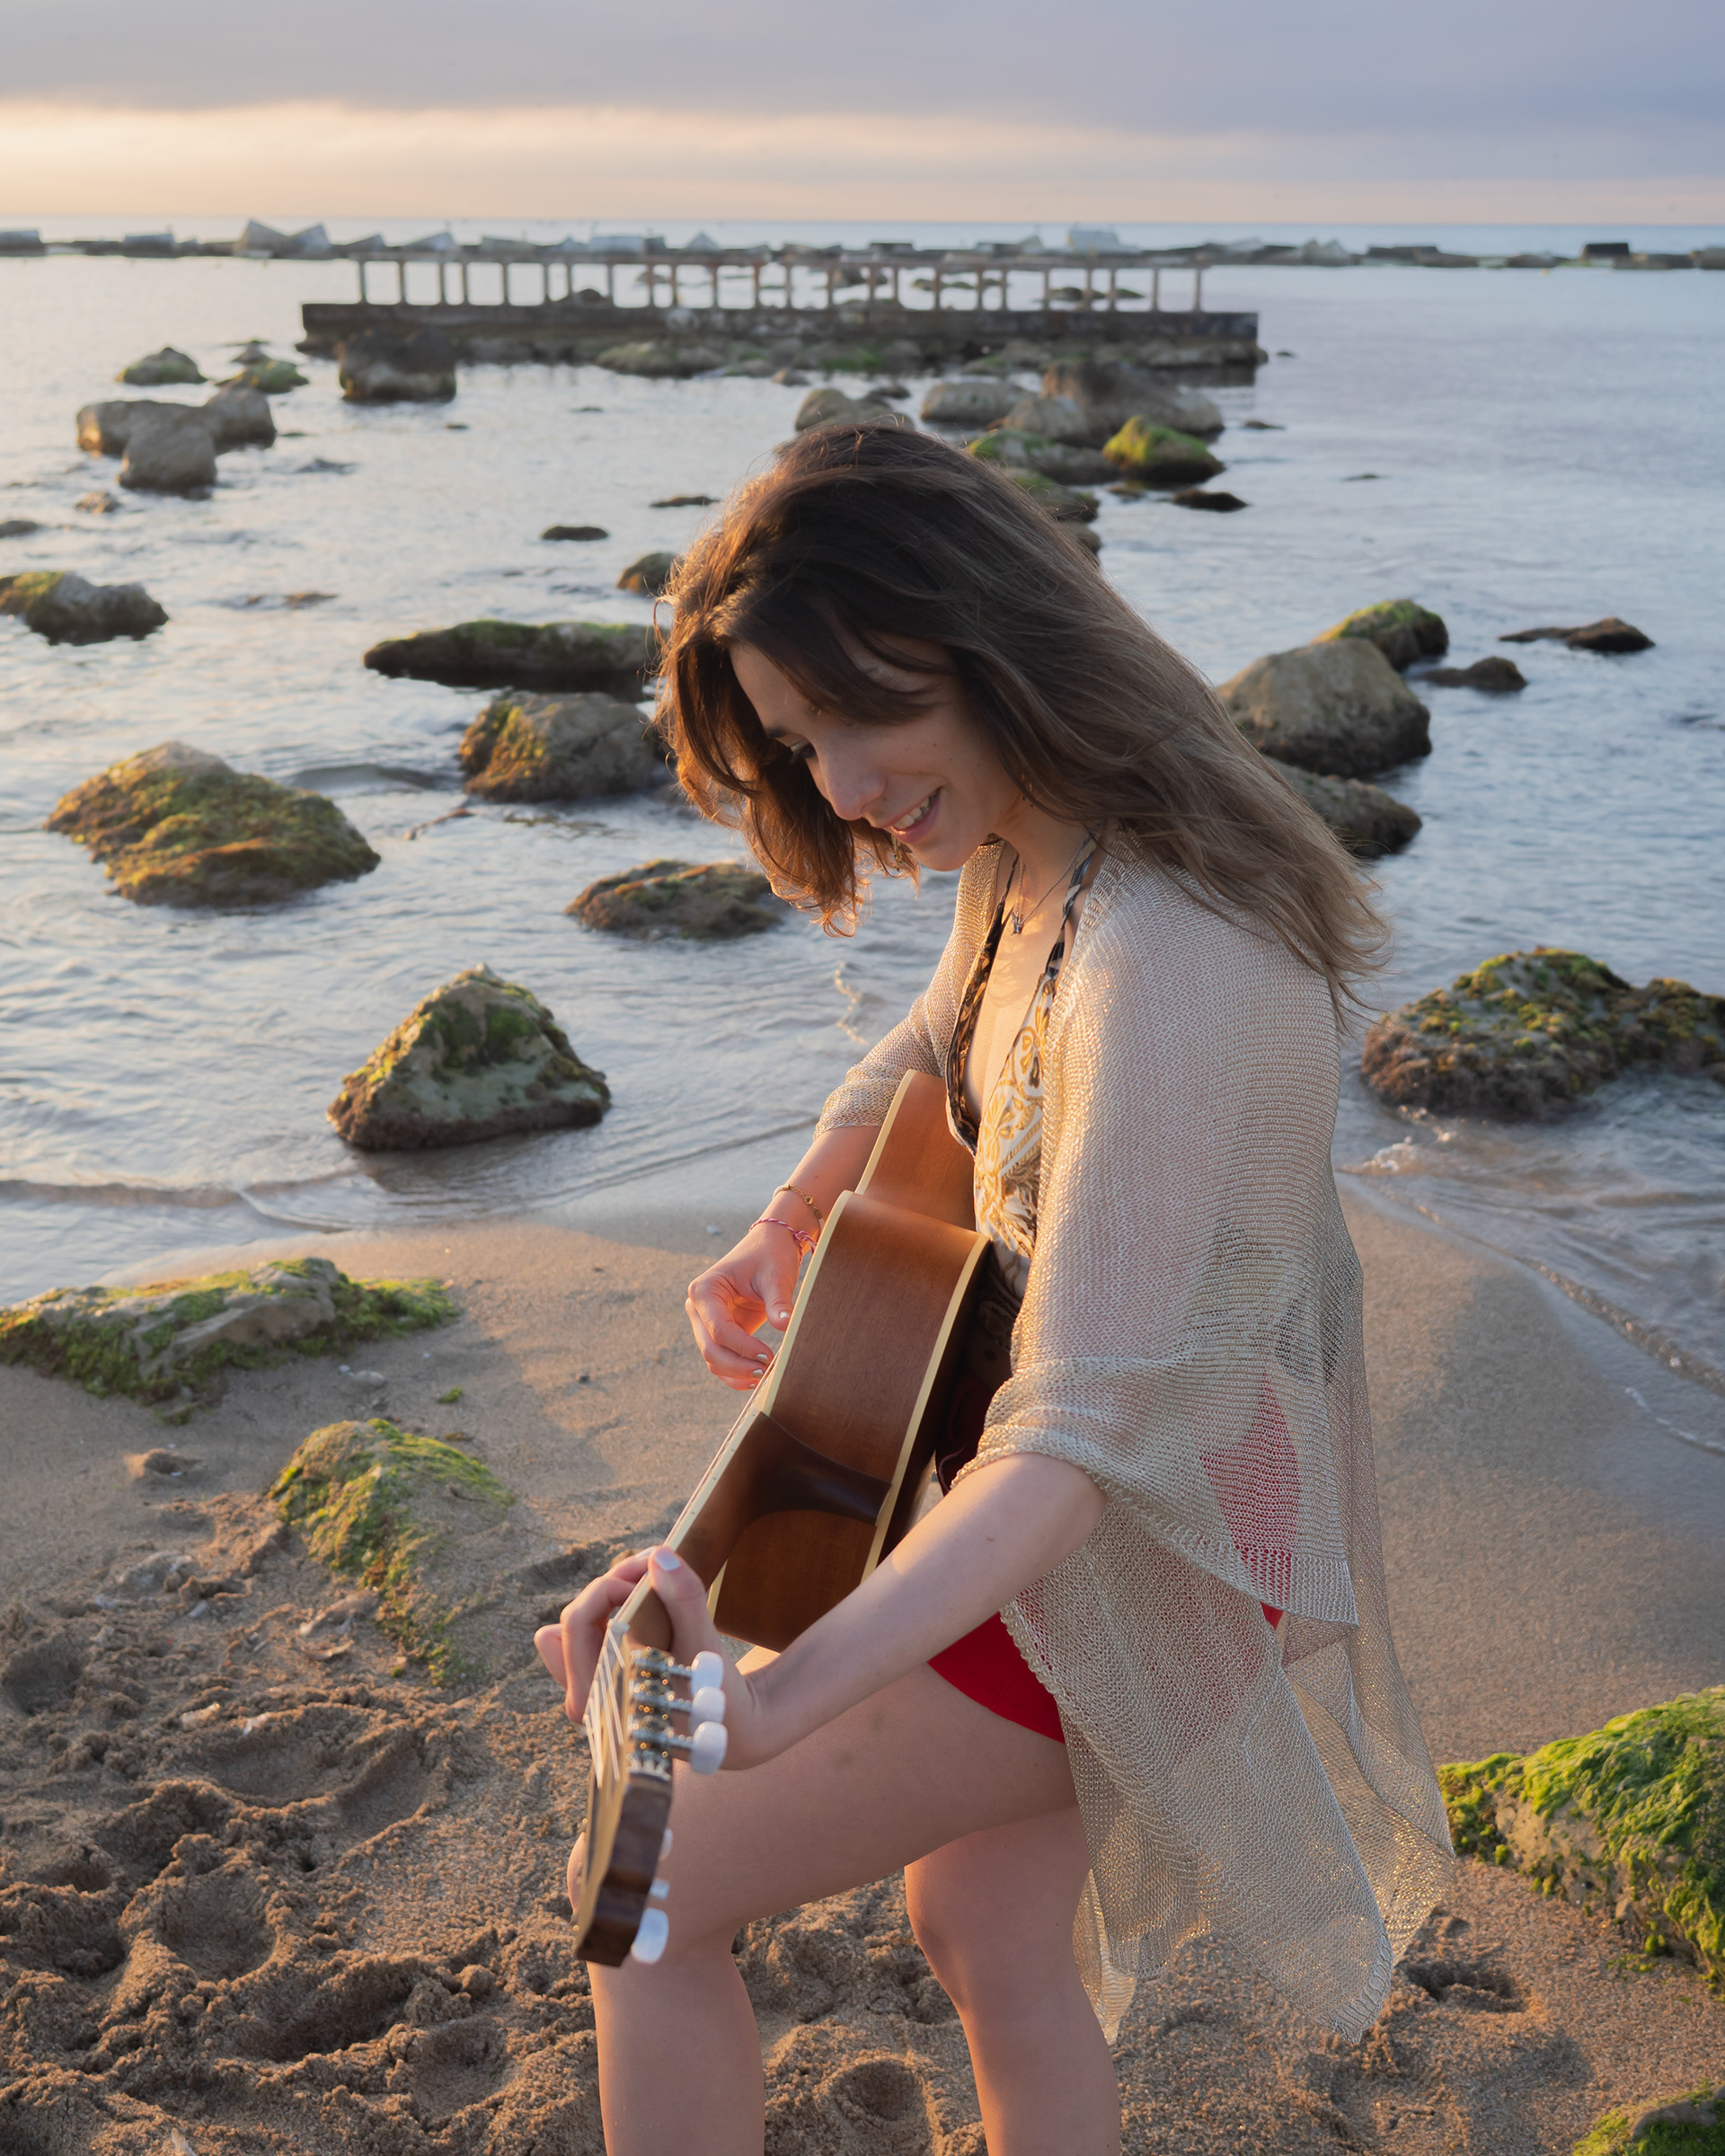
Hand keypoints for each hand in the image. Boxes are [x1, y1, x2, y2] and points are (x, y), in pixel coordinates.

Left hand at [533, 1547, 778, 1768]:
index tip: (652, 1579)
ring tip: (654, 1575)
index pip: (577, 1621)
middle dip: (614, 1582)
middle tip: (655, 1566)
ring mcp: (588, 1687)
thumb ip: (684, 1601)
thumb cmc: (712, 1692)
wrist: (727, 1725)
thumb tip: (661, 1556)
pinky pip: (587, 1630)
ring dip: (614, 1592)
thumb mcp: (705, 1649)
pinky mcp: (599, 1678)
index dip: (610, 1587)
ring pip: (581, 1619)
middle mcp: (583, 1696)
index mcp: (596, 1696)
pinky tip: (645, 1596)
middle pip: (576, 1615)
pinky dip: (613, 1606)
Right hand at [685, 1223, 799, 1389]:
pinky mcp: (721, 1330)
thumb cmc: (770, 1255)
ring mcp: (707, 1321)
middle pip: (710, 1349)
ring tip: (765, 1376)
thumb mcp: (776, 1276)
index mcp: (705, 1290)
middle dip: (737, 1365)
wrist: (771, 1245)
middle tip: (766, 1372)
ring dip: (736, 1373)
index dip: (743, 1348)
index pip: (719, 1330)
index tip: (769, 1356)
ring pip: (714, 1359)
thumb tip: (785, 1327)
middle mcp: (699, 1307)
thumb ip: (778, 1302)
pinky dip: (736, 1371)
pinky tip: (757, 1377)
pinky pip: (723, 1358)